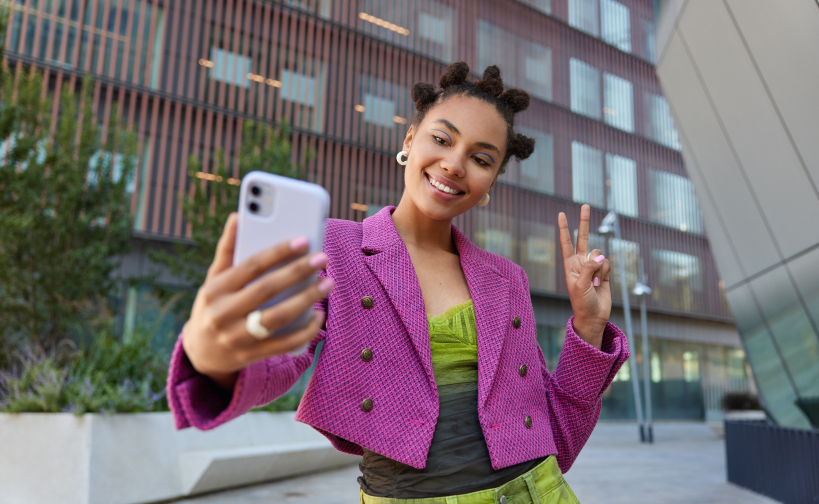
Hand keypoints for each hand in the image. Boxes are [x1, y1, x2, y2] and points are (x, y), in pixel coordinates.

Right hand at [182, 213, 332, 388]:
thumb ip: (228, 249)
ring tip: (327, 283)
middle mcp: (222, 314)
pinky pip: (283, 345)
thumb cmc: (214, 305)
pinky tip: (319, 316)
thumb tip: (238, 216)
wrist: (200, 353)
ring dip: (306, 300)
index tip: (303, 240)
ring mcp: (236, 337)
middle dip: (298, 272)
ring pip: (277, 318)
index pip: (250, 266)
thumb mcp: (214, 278)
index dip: (278, 252)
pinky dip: (304, 331)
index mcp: (215, 289)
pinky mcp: (251, 355)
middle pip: (267, 290)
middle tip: (323, 258)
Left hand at [558, 205, 611, 348]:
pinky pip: (607, 262)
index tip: (561, 214)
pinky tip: (602, 282)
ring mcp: (593, 266)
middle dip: (584, 222)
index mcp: (570, 265)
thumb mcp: (580, 284)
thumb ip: (588, 267)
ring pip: (599, 253)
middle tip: (585, 205)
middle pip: (582, 237)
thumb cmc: (582, 302)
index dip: (564, 228)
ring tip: (594, 282)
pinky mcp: (604, 271)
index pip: (566, 242)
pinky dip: (606, 271)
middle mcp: (580, 262)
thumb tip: (600, 255)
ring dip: (599, 267)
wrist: (593, 316)